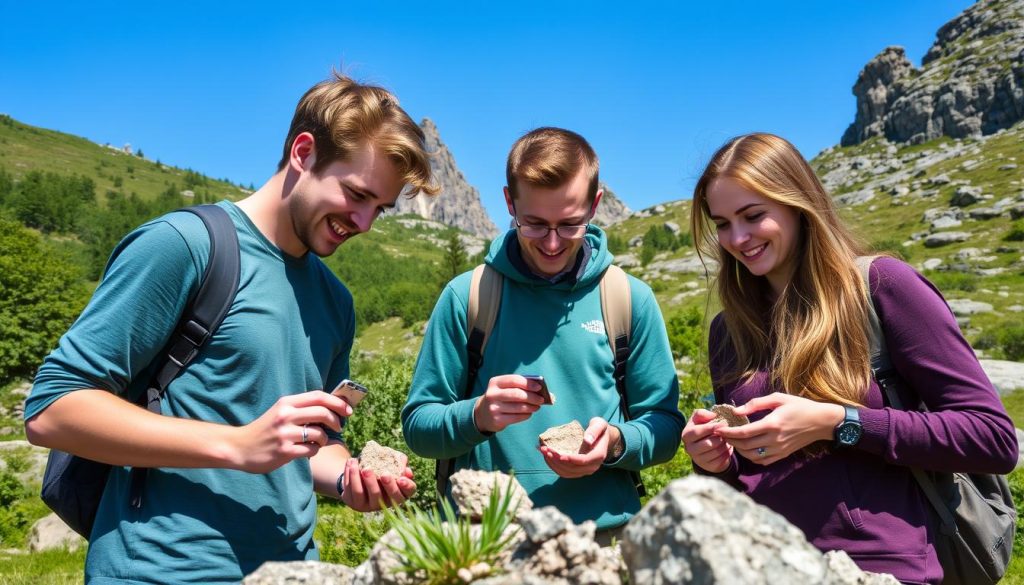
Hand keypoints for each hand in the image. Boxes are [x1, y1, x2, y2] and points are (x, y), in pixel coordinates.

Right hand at [230, 390, 352, 472]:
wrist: (239, 447)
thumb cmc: (265, 430)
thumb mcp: (281, 412)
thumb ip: (302, 408)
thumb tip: (332, 407)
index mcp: (287, 403)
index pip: (319, 396)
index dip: (337, 402)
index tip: (348, 410)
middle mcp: (286, 415)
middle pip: (323, 412)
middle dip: (336, 420)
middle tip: (338, 427)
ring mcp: (285, 434)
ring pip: (319, 433)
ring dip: (324, 438)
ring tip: (318, 441)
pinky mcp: (284, 451)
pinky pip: (311, 449)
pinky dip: (315, 450)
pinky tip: (308, 450)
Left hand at [340, 456, 415, 511]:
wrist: (360, 475)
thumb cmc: (381, 467)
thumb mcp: (392, 463)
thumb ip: (400, 463)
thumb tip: (406, 470)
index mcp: (398, 494)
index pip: (406, 493)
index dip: (406, 487)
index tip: (401, 478)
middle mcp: (384, 503)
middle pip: (386, 497)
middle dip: (386, 485)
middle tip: (384, 474)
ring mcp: (368, 505)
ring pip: (364, 494)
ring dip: (363, 480)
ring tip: (362, 467)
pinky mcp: (354, 503)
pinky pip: (351, 490)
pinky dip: (350, 475)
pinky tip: (351, 462)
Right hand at [473, 374, 546, 432]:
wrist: (482, 414)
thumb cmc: (500, 398)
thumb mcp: (504, 388)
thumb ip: (520, 387)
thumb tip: (541, 391)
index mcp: (495, 382)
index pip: (514, 380)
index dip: (528, 383)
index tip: (539, 387)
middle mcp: (492, 394)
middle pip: (517, 394)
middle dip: (532, 397)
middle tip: (541, 399)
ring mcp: (494, 408)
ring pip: (518, 407)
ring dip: (531, 407)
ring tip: (537, 407)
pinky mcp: (497, 420)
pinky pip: (516, 417)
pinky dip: (526, 415)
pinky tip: (529, 413)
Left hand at [538, 417, 616, 477]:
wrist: (601, 438)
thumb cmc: (600, 429)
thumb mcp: (599, 424)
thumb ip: (594, 430)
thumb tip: (587, 440)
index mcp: (598, 455)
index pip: (584, 460)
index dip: (571, 459)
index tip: (559, 455)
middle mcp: (592, 466)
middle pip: (573, 468)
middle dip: (557, 460)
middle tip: (545, 449)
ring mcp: (585, 470)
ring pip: (567, 473)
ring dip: (553, 464)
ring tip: (544, 452)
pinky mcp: (578, 471)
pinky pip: (565, 473)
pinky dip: (554, 466)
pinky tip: (546, 457)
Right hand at [682, 409, 732, 472]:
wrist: (707, 447)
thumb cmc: (704, 429)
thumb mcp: (701, 419)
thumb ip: (702, 414)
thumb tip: (712, 416)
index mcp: (686, 435)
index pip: (697, 431)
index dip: (711, 427)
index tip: (723, 423)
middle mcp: (689, 448)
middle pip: (708, 444)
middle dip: (720, 438)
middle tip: (727, 433)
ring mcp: (698, 459)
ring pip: (716, 452)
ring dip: (725, 445)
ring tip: (727, 439)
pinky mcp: (707, 466)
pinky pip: (720, 460)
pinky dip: (726, 453)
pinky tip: (727, 448)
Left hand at [714, 392, 845, 465]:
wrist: (821, 422)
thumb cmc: (799, 406)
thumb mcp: (778, 398)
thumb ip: (756, 403)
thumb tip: (736, 411)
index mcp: (772, 424)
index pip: (743, 432)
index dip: (727, 432)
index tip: (717, 428)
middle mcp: (774, 439)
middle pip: (745, 446)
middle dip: (730, 441)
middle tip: (721, 434)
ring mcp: (779, 449)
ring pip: (751, 456)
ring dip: (739, 450)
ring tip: (732, 440)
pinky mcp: (783, 455)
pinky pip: (762, 461)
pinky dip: (751, 457)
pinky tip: (747, 448)